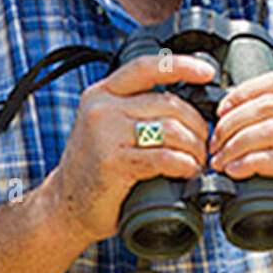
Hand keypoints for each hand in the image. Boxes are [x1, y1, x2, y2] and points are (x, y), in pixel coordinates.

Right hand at [48, 54, 214, 244]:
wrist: (64, 207)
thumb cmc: (95, 167)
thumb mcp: (106, 126)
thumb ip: (134, 109)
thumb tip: (184, 104)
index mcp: (102, 93)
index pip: (146, 67)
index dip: (182, 66)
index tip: (207, 73)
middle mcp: (101, 108)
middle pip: (169, 103)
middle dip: (197, 125)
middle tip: (204, 145)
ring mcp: (105, 134)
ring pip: (171, 129)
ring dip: (194, 148)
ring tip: (198, 161)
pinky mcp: (113, 162)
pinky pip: (163, 157)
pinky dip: (184, 164)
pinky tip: (188, 171)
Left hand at [209, 70, 272, 258]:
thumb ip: (263, 120)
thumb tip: (224, 114)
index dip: (243, 93)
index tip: (221, 111)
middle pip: (268, 105)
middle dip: (233, 123)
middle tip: (215, 143)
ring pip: (271, 129)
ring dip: (237, 144)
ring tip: (221, 159)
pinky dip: (251, 163)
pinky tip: (236, 170)